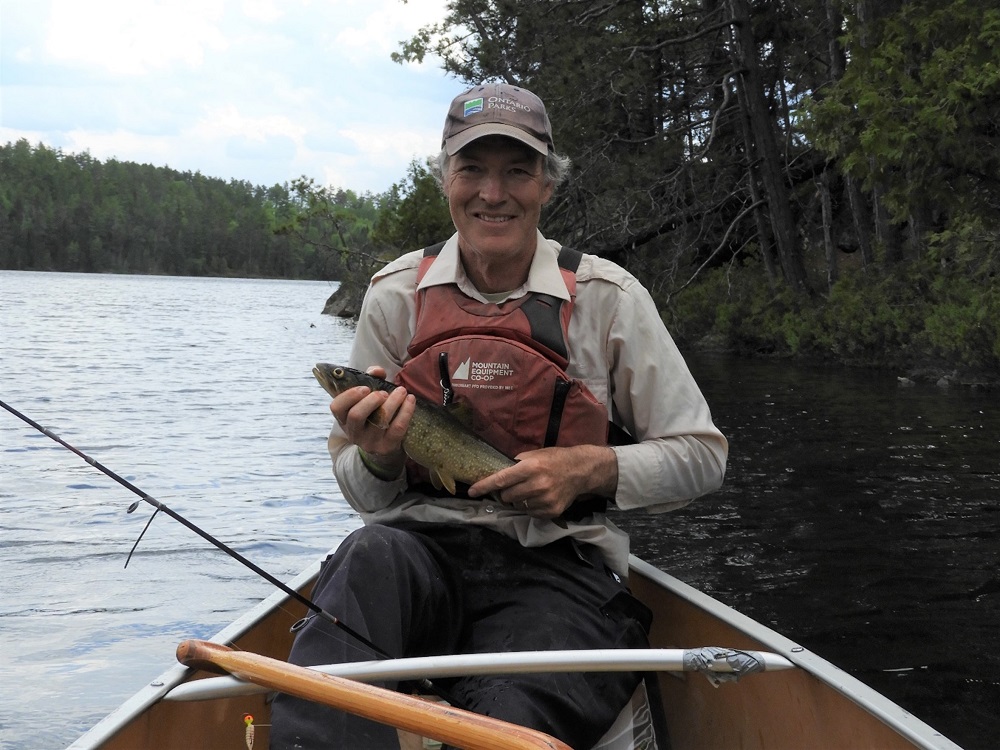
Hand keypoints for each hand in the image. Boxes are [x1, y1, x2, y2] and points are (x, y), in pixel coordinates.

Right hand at [330, 366, 414, 470]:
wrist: (385, 443)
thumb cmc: (374, 413)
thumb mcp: (367, 397)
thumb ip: (370, 379)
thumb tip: (377, 370)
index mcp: (344, 418)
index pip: (337, 407)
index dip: (349, 395)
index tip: (364, 387)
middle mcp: (353, 432)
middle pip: (356, 416)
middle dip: (371, 401)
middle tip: (383, 393)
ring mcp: (369, 442)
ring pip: (379, 421)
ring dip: (393, 402)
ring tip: (402, 391)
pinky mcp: (387, 447)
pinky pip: (397, 428)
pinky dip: (406, 411)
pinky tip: (410, 399)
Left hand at [467, 444, 617, 518]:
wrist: (581, 470)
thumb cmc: (554, 459)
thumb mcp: (535, 454)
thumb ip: (516, 463)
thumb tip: (496, 474)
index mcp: (531, 467)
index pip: (501, 480)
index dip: (484, 486)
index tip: (471, 492)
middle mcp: (537, 484)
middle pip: (507, 496)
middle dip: (505, 492)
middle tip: (514, 486)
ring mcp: (545, 500)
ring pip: (517, 506)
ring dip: (519, 500)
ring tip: (530, 490)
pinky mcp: (551, 511)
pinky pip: (529, 513)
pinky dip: (530, 506)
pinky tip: (539, 497)